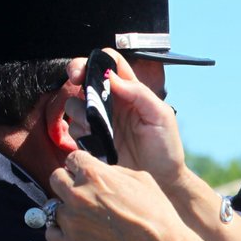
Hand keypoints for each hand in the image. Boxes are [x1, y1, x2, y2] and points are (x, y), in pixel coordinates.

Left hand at [46, 150, 220, 240]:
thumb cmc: (158, 215)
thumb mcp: (142, 179)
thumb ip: (113, 170)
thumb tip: (98, 169)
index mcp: (94, 174)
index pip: (72, 159)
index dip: (80, 166)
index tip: (85, 174)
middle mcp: (77, 195)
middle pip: (56, 179)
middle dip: (68, 183)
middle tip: (84, 195)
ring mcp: (71, 222)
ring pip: (55, 208)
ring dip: (69, 211)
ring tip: (90, 220)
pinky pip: (51, 233)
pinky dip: (61, 232)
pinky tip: (80, 234)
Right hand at [64, 50, 186, 185]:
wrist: (162, 181)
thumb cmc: (165, 147)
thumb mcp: (160, 115)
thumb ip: (139, 93)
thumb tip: (111, 77)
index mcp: (130, 91)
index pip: (109, 64)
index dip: (96, 60)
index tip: (90, 67)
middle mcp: (111, 103)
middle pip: (85, 78)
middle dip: (76, 74)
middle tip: (77, 81)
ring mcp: (100, 122)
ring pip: (74, 104)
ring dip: (80, 110)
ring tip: (95, 124)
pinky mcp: (92, 142)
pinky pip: (74, 130)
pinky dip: (80, 132)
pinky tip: (95, 141)